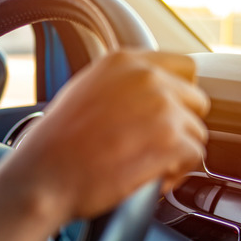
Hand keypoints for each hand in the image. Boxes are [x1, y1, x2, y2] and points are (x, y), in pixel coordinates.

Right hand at [13, 50, 209, 221]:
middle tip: (151, 145)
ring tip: (145, 165)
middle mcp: (146, 78)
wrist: (43, 176)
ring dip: (176, 152)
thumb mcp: (83, 92)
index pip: (183, 68)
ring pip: (196, 132)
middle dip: (178, 125)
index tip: (163, 115)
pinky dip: (176, 173)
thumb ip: (119, 85)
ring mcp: (161, 108)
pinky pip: (194, 157)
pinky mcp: (169, 141)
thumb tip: (146, 93)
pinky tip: (149, 177)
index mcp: (124, 62)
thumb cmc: (53, 145)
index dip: (176, 96)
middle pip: (195, 100)